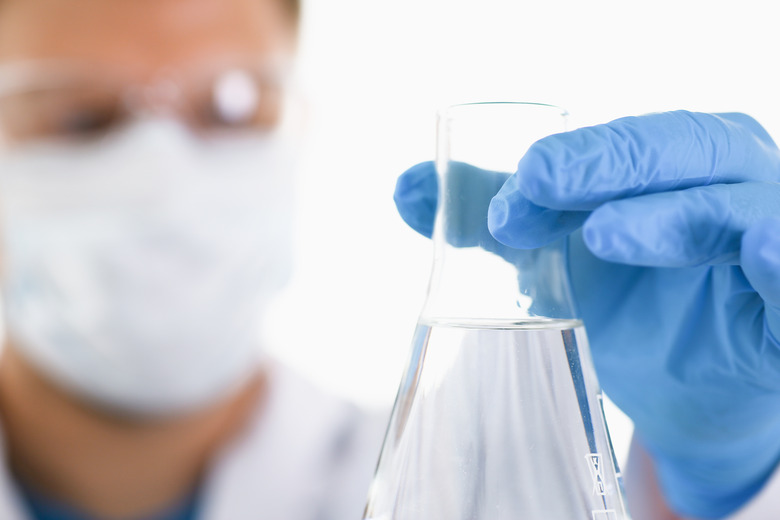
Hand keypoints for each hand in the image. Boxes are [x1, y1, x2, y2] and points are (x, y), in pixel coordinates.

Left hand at [394, 111, 779, 518]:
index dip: (567, 159)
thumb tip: (408, 189)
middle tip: (536, 183)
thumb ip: (493, 217)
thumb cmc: (631, 304)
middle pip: (680, 152)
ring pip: (736, 209)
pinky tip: (759, 252)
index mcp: (678, 161)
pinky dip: (779, 262)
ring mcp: (770, 241)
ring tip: (602, 234)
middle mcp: (732, 185)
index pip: (625, 143)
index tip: (507, 196)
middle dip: (604, 165)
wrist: (686, 387)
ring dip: (668, 216)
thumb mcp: (557, 258)